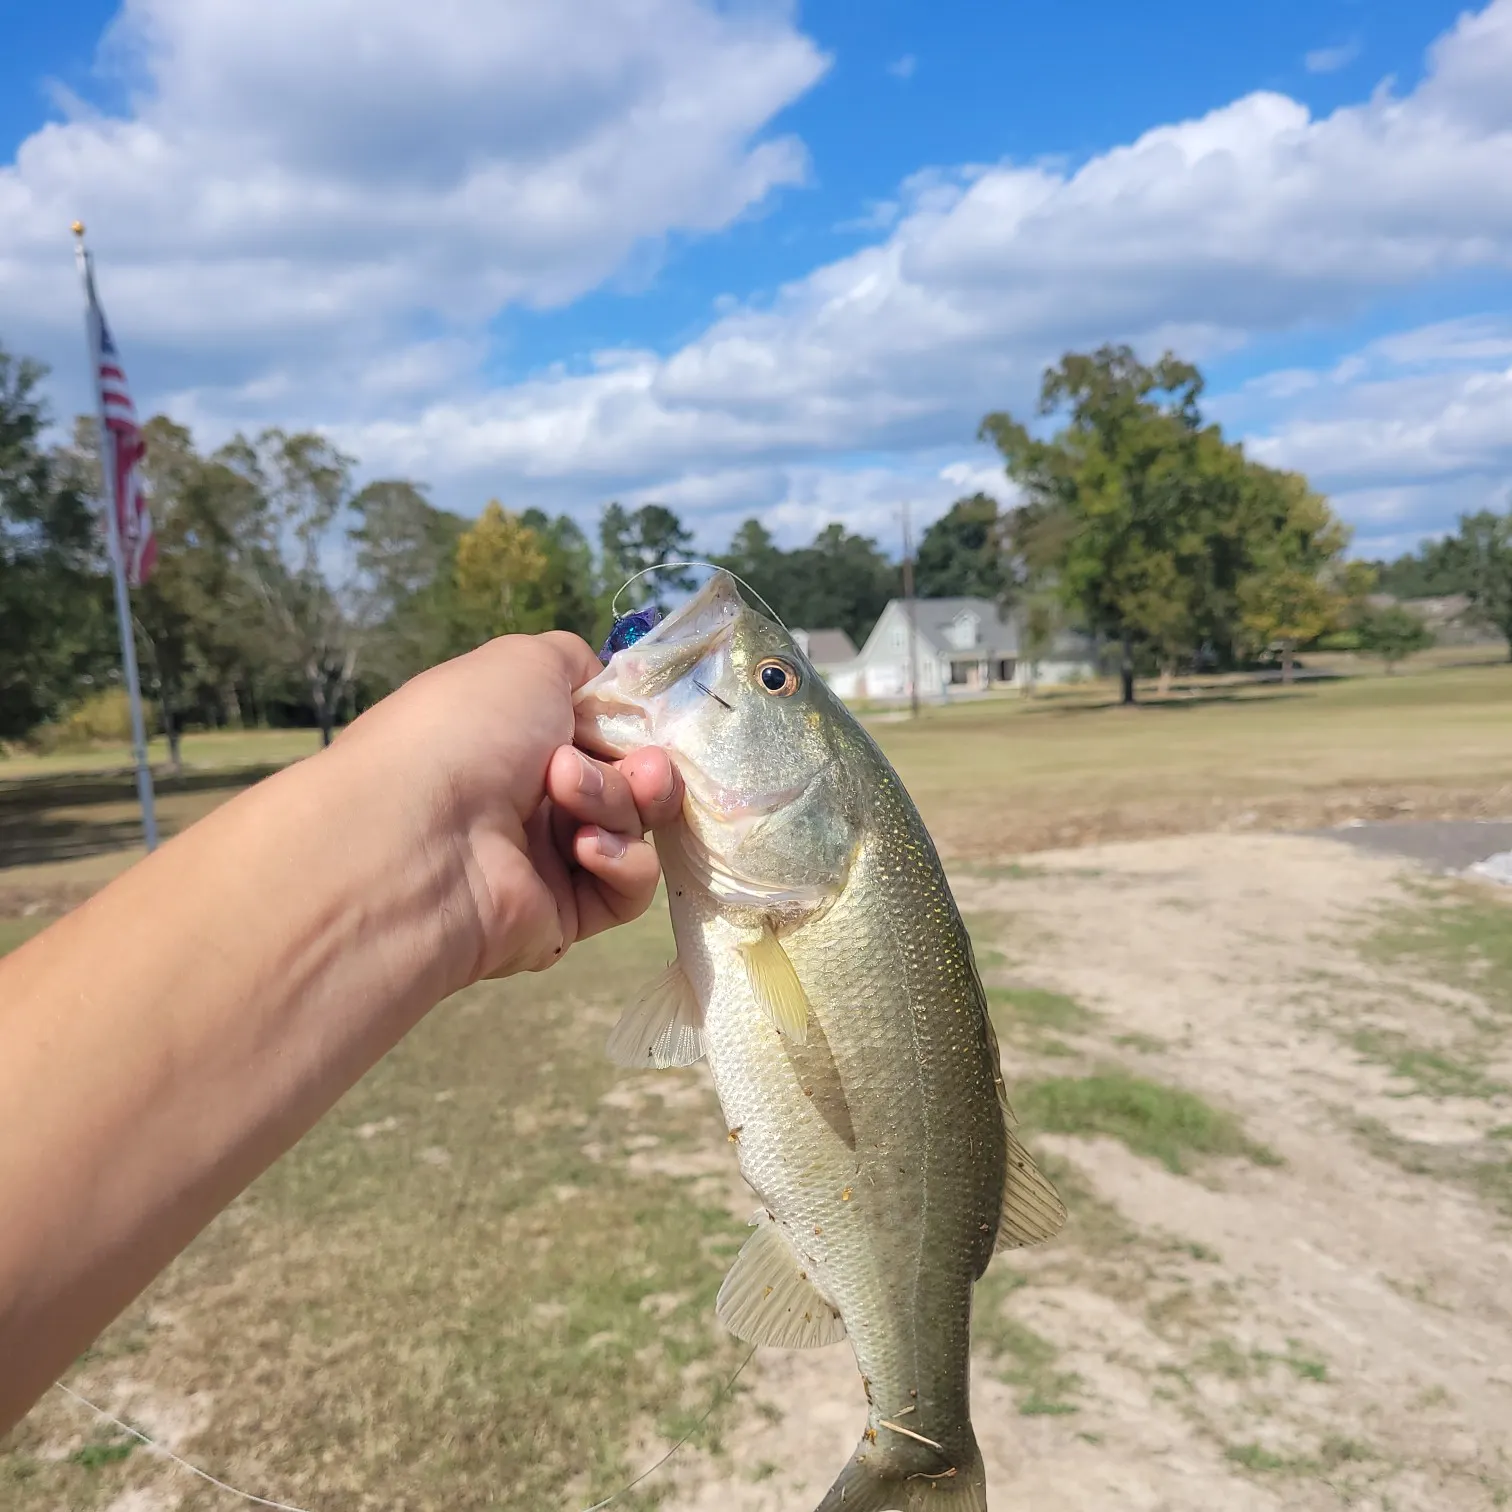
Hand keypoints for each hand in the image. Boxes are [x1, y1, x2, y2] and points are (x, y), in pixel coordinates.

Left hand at [332, 631, 681, 985]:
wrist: (424, 835)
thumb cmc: (468, 732)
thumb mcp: (525, 662)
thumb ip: (576, 663)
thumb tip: (602, 688)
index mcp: (513, 737)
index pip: (600, 731)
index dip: (631, 725)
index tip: (643, 719)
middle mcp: (527, 797)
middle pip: (628, 780)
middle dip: (642, 768)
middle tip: (639, 767)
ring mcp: (545, 859)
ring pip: (632, 828)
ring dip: (620, 805)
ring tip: (576, 800)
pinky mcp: (562, 916)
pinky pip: (626, 889)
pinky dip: (621, 862)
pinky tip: (585, 848)